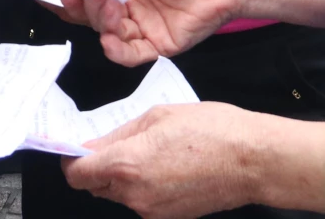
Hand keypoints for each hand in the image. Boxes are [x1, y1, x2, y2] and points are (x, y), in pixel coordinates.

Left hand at [64, 103, 267, 218]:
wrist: (252, 160)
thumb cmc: (211, 130)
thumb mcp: (158, 116)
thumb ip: (119, 133)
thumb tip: (93, 144)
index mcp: (126, 164)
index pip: (77, 175)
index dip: (72, 160)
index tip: (78, 148)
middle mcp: (134, 194)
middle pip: (96, 186)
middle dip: (98, 166)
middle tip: (119, 143)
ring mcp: (151, 210)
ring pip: (119, 194)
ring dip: (122, 176)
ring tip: (151, 151)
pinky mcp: (168, 217)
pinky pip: (142, 201)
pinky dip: (144, 185)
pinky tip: (166, 166)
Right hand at [72, 0, 249, 65]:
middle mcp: (131, 7)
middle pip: (94, 17)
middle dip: (81, 8)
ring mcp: (145, 27)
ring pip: (109, 35)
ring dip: (100, 22)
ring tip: (108, 5)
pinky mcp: (160, 45)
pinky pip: (131, 54)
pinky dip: (115, 49)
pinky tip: (109, 37)